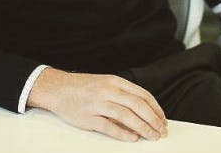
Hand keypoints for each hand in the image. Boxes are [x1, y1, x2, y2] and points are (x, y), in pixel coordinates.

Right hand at [27, 67, 167, 141]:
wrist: (58, 88)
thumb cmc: (83, 87)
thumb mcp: (105, 83)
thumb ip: (123, 95)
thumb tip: (144, 112)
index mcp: (114, 81)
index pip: (142, 95)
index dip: (156, 109)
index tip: (162, 119)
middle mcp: (108, 90)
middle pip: (137, 105)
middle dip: (153, 120)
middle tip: (161, 131)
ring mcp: (98, 104)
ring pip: (127, 116)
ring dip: (142, 128)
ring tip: (151, 136)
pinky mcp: (88, 117)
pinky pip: (110, 127)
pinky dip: (123, 134)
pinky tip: (132, 138)